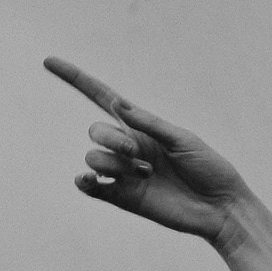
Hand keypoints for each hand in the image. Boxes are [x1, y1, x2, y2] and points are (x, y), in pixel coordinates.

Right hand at [46, 58, 259, 243]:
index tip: (49, 61)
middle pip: (96, 131)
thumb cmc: (210, 170)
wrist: (221, 209)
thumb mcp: (184, 140)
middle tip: (138, 154)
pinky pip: (89, 186)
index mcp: (143, 128)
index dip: (76, 79)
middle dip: (112, 139)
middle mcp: (129, 148)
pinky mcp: (123, 197)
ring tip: (146, 175)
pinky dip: (85, 181)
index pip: (102, 98)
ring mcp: (124, 173)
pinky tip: (90, 180)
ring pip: (93, 158)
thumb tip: (118, 103)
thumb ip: (150, 124)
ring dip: (115, 164)